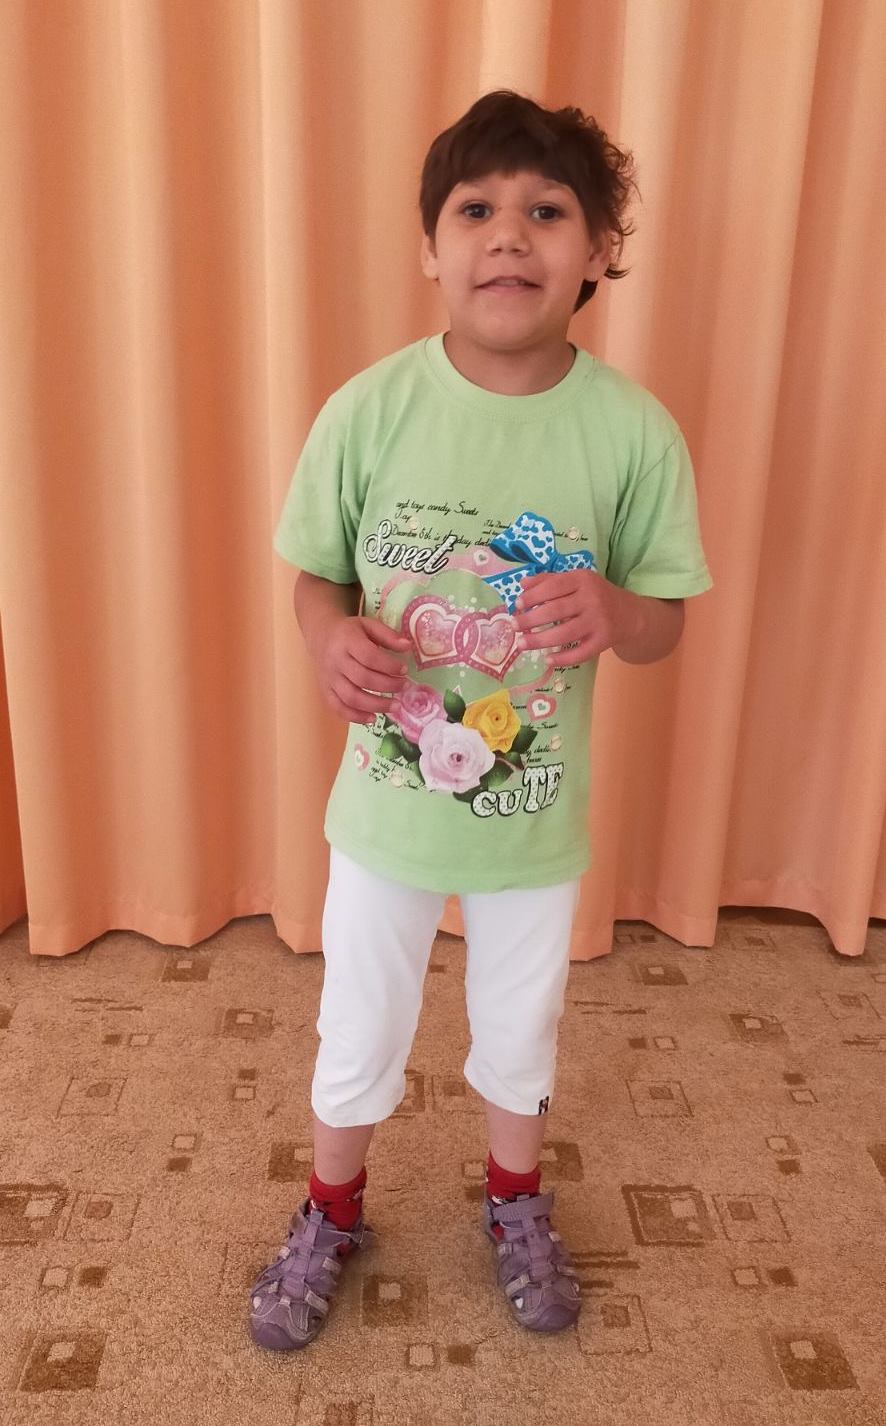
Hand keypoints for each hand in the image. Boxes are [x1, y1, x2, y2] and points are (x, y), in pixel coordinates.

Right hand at [318, 615, 411, 722]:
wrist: (321, 636)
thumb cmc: (350, 631)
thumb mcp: (369, 625)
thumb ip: (388, 635)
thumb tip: (408, 646)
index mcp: (347, 641)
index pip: (369, 657)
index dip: (389, 666)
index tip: (404, 670)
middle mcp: (336, 661)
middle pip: (362, 679)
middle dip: (387, 686)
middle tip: (404, 686)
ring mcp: (329, 678)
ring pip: (351, 697)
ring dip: (376, 705)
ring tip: (395, 706)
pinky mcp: (325, 690)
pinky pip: (338, 708)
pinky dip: (356, 717)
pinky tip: (373, 718)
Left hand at [513, 569, 639, 664]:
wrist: (630, 614)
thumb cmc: (596, 595)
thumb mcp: (577, 581)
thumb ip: (550, 580)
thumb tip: (522, 584)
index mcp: (583, 580)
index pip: (554, 586)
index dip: (534, 596)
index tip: (518, 605)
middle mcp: (592, 599)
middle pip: (556, 611)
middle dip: (531, 620)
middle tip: (514, 626)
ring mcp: (599, 621)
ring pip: (565, 634)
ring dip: (540, 641)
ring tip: (521, 644)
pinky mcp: (603, 641)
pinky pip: (580, 653)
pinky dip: (563, 659)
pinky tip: (547, 660)